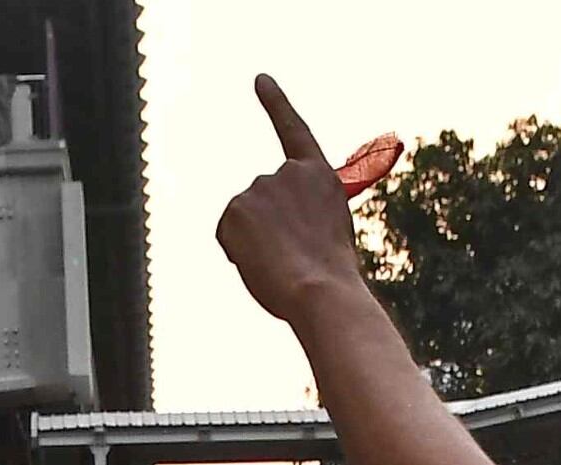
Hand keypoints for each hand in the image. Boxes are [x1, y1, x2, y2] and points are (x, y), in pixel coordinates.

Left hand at [218, 77, 375, 330]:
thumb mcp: (328, 234)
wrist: (321, 289)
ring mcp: (259, 186)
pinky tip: (261, 262)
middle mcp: (287, 172)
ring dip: (257, 244)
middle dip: (270, 230)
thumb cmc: (331, 276)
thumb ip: (302, 217)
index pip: (293, 130)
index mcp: (318, 176)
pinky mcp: (235, 208)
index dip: (276, 104)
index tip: (260, 79)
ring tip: (284, 263)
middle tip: (295, 257)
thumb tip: (270, 232)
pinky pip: (229, 236)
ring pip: (246, 220)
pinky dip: (239, 253)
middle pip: (264, 201)